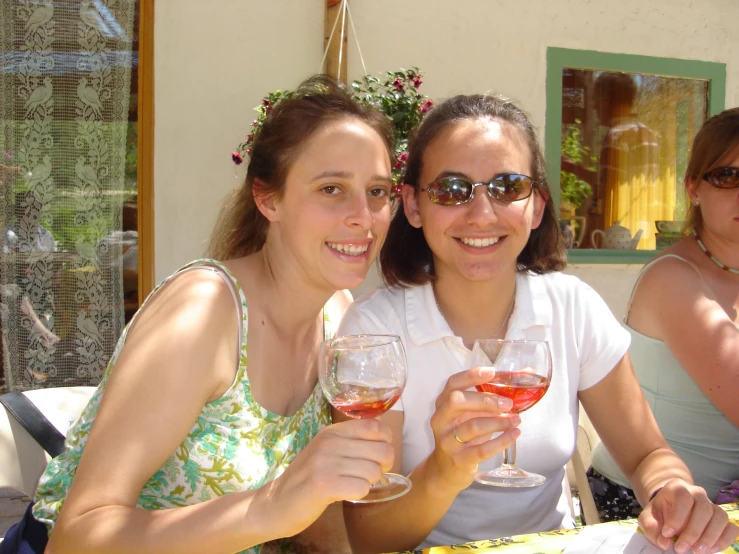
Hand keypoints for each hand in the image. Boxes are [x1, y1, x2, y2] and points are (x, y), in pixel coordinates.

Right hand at [262, 419, 393, 535]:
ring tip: (349, 484)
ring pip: (374, 472)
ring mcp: (325, 463)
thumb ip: (351, 441)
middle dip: (382, 467)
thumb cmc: (308, 478)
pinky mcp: (323, 485)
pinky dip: (358, 494)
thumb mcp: (326, 450)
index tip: (374, 456)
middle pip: (383, 451)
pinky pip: (362, 488)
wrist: (275, 503)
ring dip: (367, 483)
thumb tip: (386, 441)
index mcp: (332, 431)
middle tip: (365, 476)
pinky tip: (343, 493)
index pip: (377, 427)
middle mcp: (329, 442)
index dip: (385, 443)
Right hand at [428, 366, 520, 490]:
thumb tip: (527, 373)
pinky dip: (501, 441)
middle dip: (485, 400)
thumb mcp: (471, 414)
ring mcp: (448, 441)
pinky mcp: (459, 459)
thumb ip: (492, 396)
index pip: (453, 383)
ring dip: (498, 422)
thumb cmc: (463, 435)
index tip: (492, 372)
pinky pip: (482, 450)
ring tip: (516, 420)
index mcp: (443, 404)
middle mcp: (441, 420)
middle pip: (457, 401)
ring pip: (472, 426)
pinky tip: (514, 435)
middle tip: (508, 403)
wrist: (446, 469)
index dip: (471, 375)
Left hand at [639, 479, 738, 553]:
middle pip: (704, 508)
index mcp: (677, 488)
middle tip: (682, 548)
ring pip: (720, 517)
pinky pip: (731, 527)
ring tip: (697, 551)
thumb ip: (651, 528)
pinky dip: (724, 540)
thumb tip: (664, 543)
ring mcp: (712, 505)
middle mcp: (697, 493)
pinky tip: (711, 550)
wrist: (670, 507)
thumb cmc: (660, 512)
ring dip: (710, 537)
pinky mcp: (721, 518)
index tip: (667, 534)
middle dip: (693, 531)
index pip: (683, 498)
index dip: (677, 517)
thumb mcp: (649, 517)